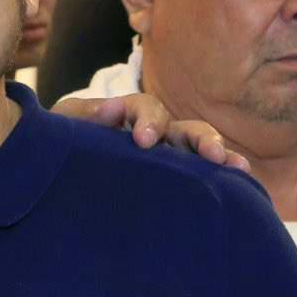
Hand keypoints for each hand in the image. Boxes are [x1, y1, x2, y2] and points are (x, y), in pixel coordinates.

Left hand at [49, 93, 250, 172]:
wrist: (54, 171)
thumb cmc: (62, 142)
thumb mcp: (64, 126)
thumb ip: (84, 115)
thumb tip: (113, 109)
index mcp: (127, 115)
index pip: (146, 108)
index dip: (148, 121)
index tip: (144, 141)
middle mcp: (155, 133)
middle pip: (184, 128)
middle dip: (200, 137)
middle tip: (210, 154)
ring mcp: (167, 157)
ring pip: (199, 150)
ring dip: (219, 155)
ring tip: (237, 168)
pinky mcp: (171, 181)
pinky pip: (200, 177)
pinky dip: (220, 179)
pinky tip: (241, 187)